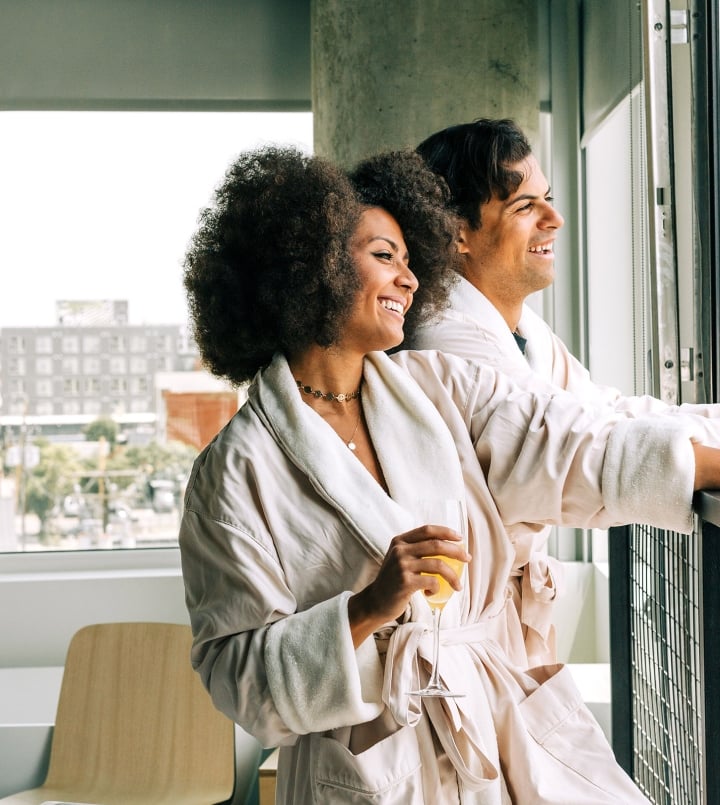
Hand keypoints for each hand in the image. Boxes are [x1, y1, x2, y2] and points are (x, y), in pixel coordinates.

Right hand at [347, 525, 470, 647]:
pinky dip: (437, 588)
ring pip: (438, 564)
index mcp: (400, 541)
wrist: (376, 601)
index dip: (446, 532)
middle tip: (467, 559)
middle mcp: (400, 550)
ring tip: (458, 585)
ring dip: (453, 576)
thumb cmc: (393, 580)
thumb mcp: (400, 558)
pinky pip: (432, 582)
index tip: (460, 538)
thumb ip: (416, 549)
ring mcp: (402, 565)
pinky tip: (431, 592)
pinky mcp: (405, 582)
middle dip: (456, 551)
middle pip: (436, 545)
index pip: (427, 530)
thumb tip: (448, 546)